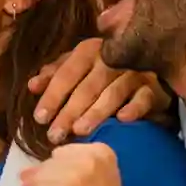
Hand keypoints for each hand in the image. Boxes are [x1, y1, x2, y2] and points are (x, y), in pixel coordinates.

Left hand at [20, 143, 150, 185]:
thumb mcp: (96, 179)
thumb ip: (69, 168)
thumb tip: (25, 172)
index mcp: (101, 151)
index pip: (63, 151)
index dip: (60, 168)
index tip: (69, 184)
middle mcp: (89, 159)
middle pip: (50, 162)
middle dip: (48, 178)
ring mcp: (74, 176)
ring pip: (40, 176)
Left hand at [28, 38, 170, 142]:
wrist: (148, 68)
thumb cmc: (103, 71)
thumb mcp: (78, 66)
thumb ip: (55, 74)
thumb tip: (31, 86)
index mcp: (88, 51)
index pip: (66, 74)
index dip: (52, 95)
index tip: (39, 118)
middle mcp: (111, 58)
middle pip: (87, 87)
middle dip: (69, 112)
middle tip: (55, 135)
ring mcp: (134, 72)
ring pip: (112, 93)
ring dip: (95, 113)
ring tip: (79, 132)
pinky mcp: (153, 88)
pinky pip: (144, 98)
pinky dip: (134, 108)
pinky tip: (122, 120)